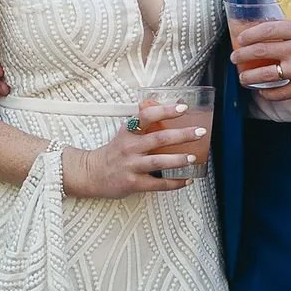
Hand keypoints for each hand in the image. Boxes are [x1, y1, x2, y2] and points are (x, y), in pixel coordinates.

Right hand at [61, 110, 207, 200]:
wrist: (91, 174)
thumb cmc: (112, 153)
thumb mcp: (124, 133)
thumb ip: (140, 123)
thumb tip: (160, 107)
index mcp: (128, 132)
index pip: (147, 116)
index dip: (165, 111)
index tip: (183, 108)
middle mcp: (130, 147)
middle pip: (159, 139)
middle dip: (182, 135)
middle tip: (200, 132)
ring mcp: (132, 166)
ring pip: (159, 161)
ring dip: (178, 159)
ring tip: (193, 157)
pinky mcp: (133, 183)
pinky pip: (157, 183)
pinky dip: (174, 183)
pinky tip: (186, 180)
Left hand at [230, 8, 290, 101]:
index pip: (268, 29)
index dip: (249, 34)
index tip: (241, 38)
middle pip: (261, 51)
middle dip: (243, 54)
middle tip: (235, 58)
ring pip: (266, 74)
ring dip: (250, 77)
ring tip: (242, 78)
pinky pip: (282, 93)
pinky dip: (268, 94)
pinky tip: (262, 94)